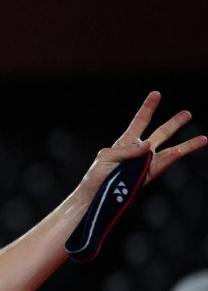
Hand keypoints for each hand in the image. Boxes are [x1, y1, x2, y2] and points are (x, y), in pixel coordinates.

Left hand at [83, 91, 205, 188]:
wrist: (94, 196)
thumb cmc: (96, 176)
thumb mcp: (106, 156)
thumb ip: (127, 150)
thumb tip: (148, 146)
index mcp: (126, 143)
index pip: (140, 122)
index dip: (148, 108)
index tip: (156, 94)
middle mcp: (139, 152)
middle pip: (161, 134)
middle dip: (174, 124)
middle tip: (187, 113)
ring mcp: (146, 164)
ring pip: (170, 152)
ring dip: (186, 145)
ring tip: (204, 139)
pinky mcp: (148, 177)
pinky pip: (162, 166)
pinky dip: (171, 158)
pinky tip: (181, 150)